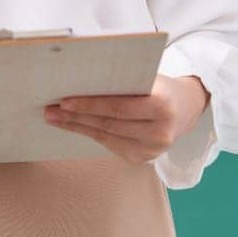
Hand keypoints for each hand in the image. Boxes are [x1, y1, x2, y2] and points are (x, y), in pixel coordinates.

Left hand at [44, 74, 209, 163]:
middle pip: (109, 124)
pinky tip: (74, 127)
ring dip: (77, 127)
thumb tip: (80, 82)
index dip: (89, 105)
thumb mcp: (148, 78)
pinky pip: (111, 145)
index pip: (119, 106)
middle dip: (76, 117)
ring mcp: (153, 150)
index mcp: (162, 105)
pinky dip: (91, 134)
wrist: (187, 108)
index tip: (64, 101)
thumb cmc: (161, 86)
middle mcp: (160, 132)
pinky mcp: (144, 159)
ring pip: (107, 137)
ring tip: (55, 118)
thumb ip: (123, 82)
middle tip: (50, 110)